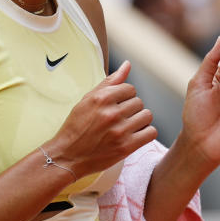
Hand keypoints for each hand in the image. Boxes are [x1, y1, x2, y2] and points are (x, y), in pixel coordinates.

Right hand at [46, 61, 156, 178]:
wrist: (68, 155)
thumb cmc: (76, 127)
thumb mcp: (87, 100)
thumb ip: (109, 82)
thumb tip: (127, 65)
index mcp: (101, 98)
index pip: (130, 89)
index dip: (124, 97)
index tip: (116, 106)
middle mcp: (111, 113)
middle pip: (139, 102)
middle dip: (131, 109)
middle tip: (118, 119)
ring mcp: (120, 130)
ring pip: (147, 116)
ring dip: (139, 121)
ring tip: (126, 127)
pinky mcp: (126, 147)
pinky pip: (151, 133)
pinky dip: (145, 133)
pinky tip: (133, 135)